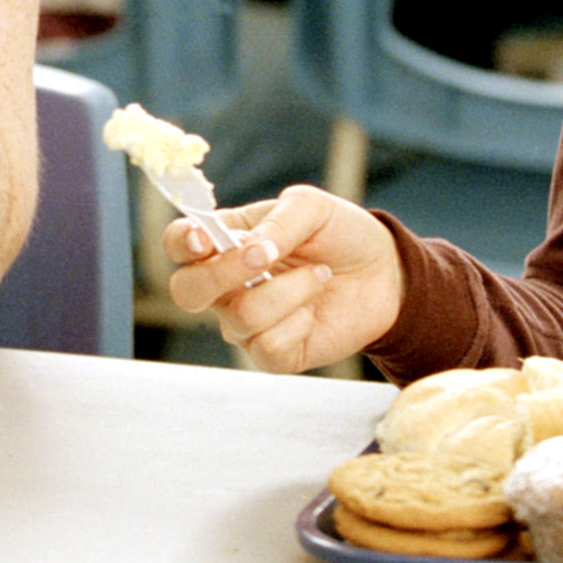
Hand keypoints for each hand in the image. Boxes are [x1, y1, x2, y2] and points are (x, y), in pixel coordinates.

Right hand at [162, 185, 405, 373]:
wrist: (384, 274)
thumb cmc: (339, 234)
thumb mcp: (311, 208)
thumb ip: (276, 222)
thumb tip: (250, 251)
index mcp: (225, 242)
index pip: (179, 244)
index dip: (182, 242)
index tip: (207, 239)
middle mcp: (226, 285)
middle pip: (187, 291)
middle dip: (224, 273)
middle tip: (264, 257)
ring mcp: (245, 322)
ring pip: (239, 317)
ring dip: (288, 291)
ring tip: (318, 276)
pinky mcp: (272, 354)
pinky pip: (266, 346)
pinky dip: (298, 322)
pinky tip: (315, 310)